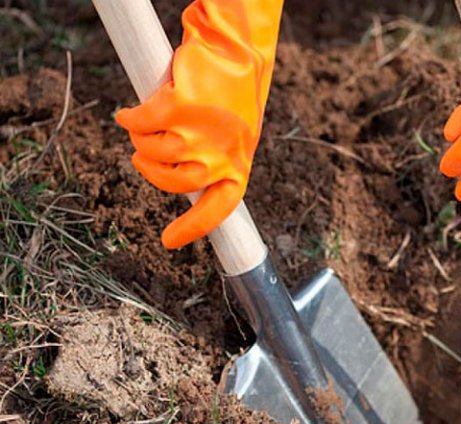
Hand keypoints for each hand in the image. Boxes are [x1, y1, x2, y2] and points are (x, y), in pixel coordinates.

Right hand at [116, 0, 283, 248]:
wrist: (235, 51)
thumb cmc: (232, 95)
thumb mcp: (233, 137)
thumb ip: (213, 161)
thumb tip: (183, 183)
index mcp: (238, 168)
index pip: (216, 211)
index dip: (192, 229)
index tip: (169, 242)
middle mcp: (221, 158)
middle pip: (172, 183)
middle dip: (151, 170)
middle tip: (145, 154)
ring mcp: (200, 135)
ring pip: (152, 151)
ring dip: (142, 138)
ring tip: (149, 121)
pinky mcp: (179, 109)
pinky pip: (140, 123)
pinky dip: (131, 118)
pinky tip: (130, 112)